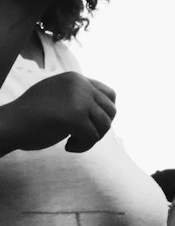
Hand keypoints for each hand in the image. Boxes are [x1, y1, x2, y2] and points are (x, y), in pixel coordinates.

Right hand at [0, 72, 115, 155]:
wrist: (12, 123)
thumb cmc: (33, 115)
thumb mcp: (59, 97)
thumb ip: (80, 97)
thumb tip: (109, 107)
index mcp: (76, 78)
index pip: (109, 95)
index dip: (104, 114)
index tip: (90, 124)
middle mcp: (80, 85)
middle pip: (111, 111)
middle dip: (100, 128)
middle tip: (81, 136)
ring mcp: (79, 99)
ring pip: (105, 125)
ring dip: (91, 139)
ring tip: (73, 141)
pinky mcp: (76, 117)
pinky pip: (93, 138)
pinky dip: (83, 147)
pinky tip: (68, 147)